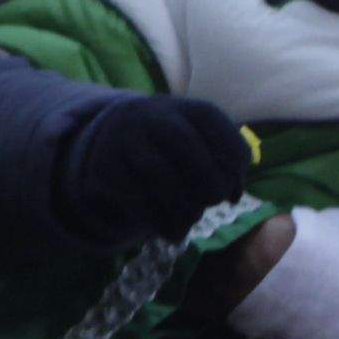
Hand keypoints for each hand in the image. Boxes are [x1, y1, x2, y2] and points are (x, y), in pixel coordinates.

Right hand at [53, 93, 253, 248]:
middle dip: (207, 179)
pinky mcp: (105, 166)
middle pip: (183, 142)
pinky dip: (159, 219)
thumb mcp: (200, 144)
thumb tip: (234, 195)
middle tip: (213, 201)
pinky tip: (172, 231)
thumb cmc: (171, 147)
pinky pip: (135, 196)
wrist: (112, 137)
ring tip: (192, 220)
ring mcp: (125, 138)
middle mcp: (152, 115)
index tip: (233, 186)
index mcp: (185, 107)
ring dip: (183, 204)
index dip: (232, 158)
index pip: (213, 122)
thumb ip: (225, 163)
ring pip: (158, 172)